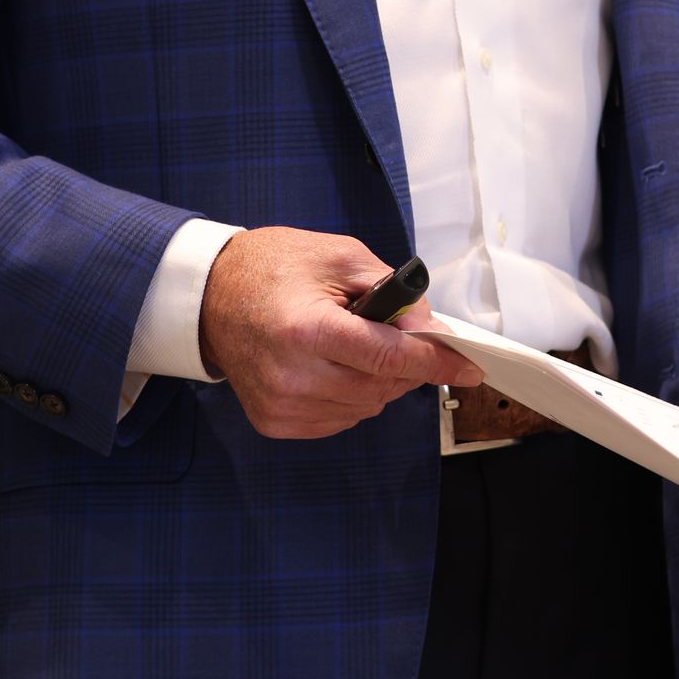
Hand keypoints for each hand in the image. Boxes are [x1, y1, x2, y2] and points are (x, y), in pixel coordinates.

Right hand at [199, 228, 481, 441]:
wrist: (209, 295)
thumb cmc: (272, 269)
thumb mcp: (340, 256)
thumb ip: (392, 292)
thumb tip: (430, 330)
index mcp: (308, 330)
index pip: (390, 356)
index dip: (436, 362)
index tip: (468, 367)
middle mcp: (294, 376)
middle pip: (384, 384)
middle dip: (403, 360)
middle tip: (392, 330)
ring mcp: (282, 405)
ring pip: (368, 406)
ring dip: (377, 379)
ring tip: (349, 343)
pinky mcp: (275, 421)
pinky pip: (342, 419)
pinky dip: (352, 395)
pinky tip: (331, 366)